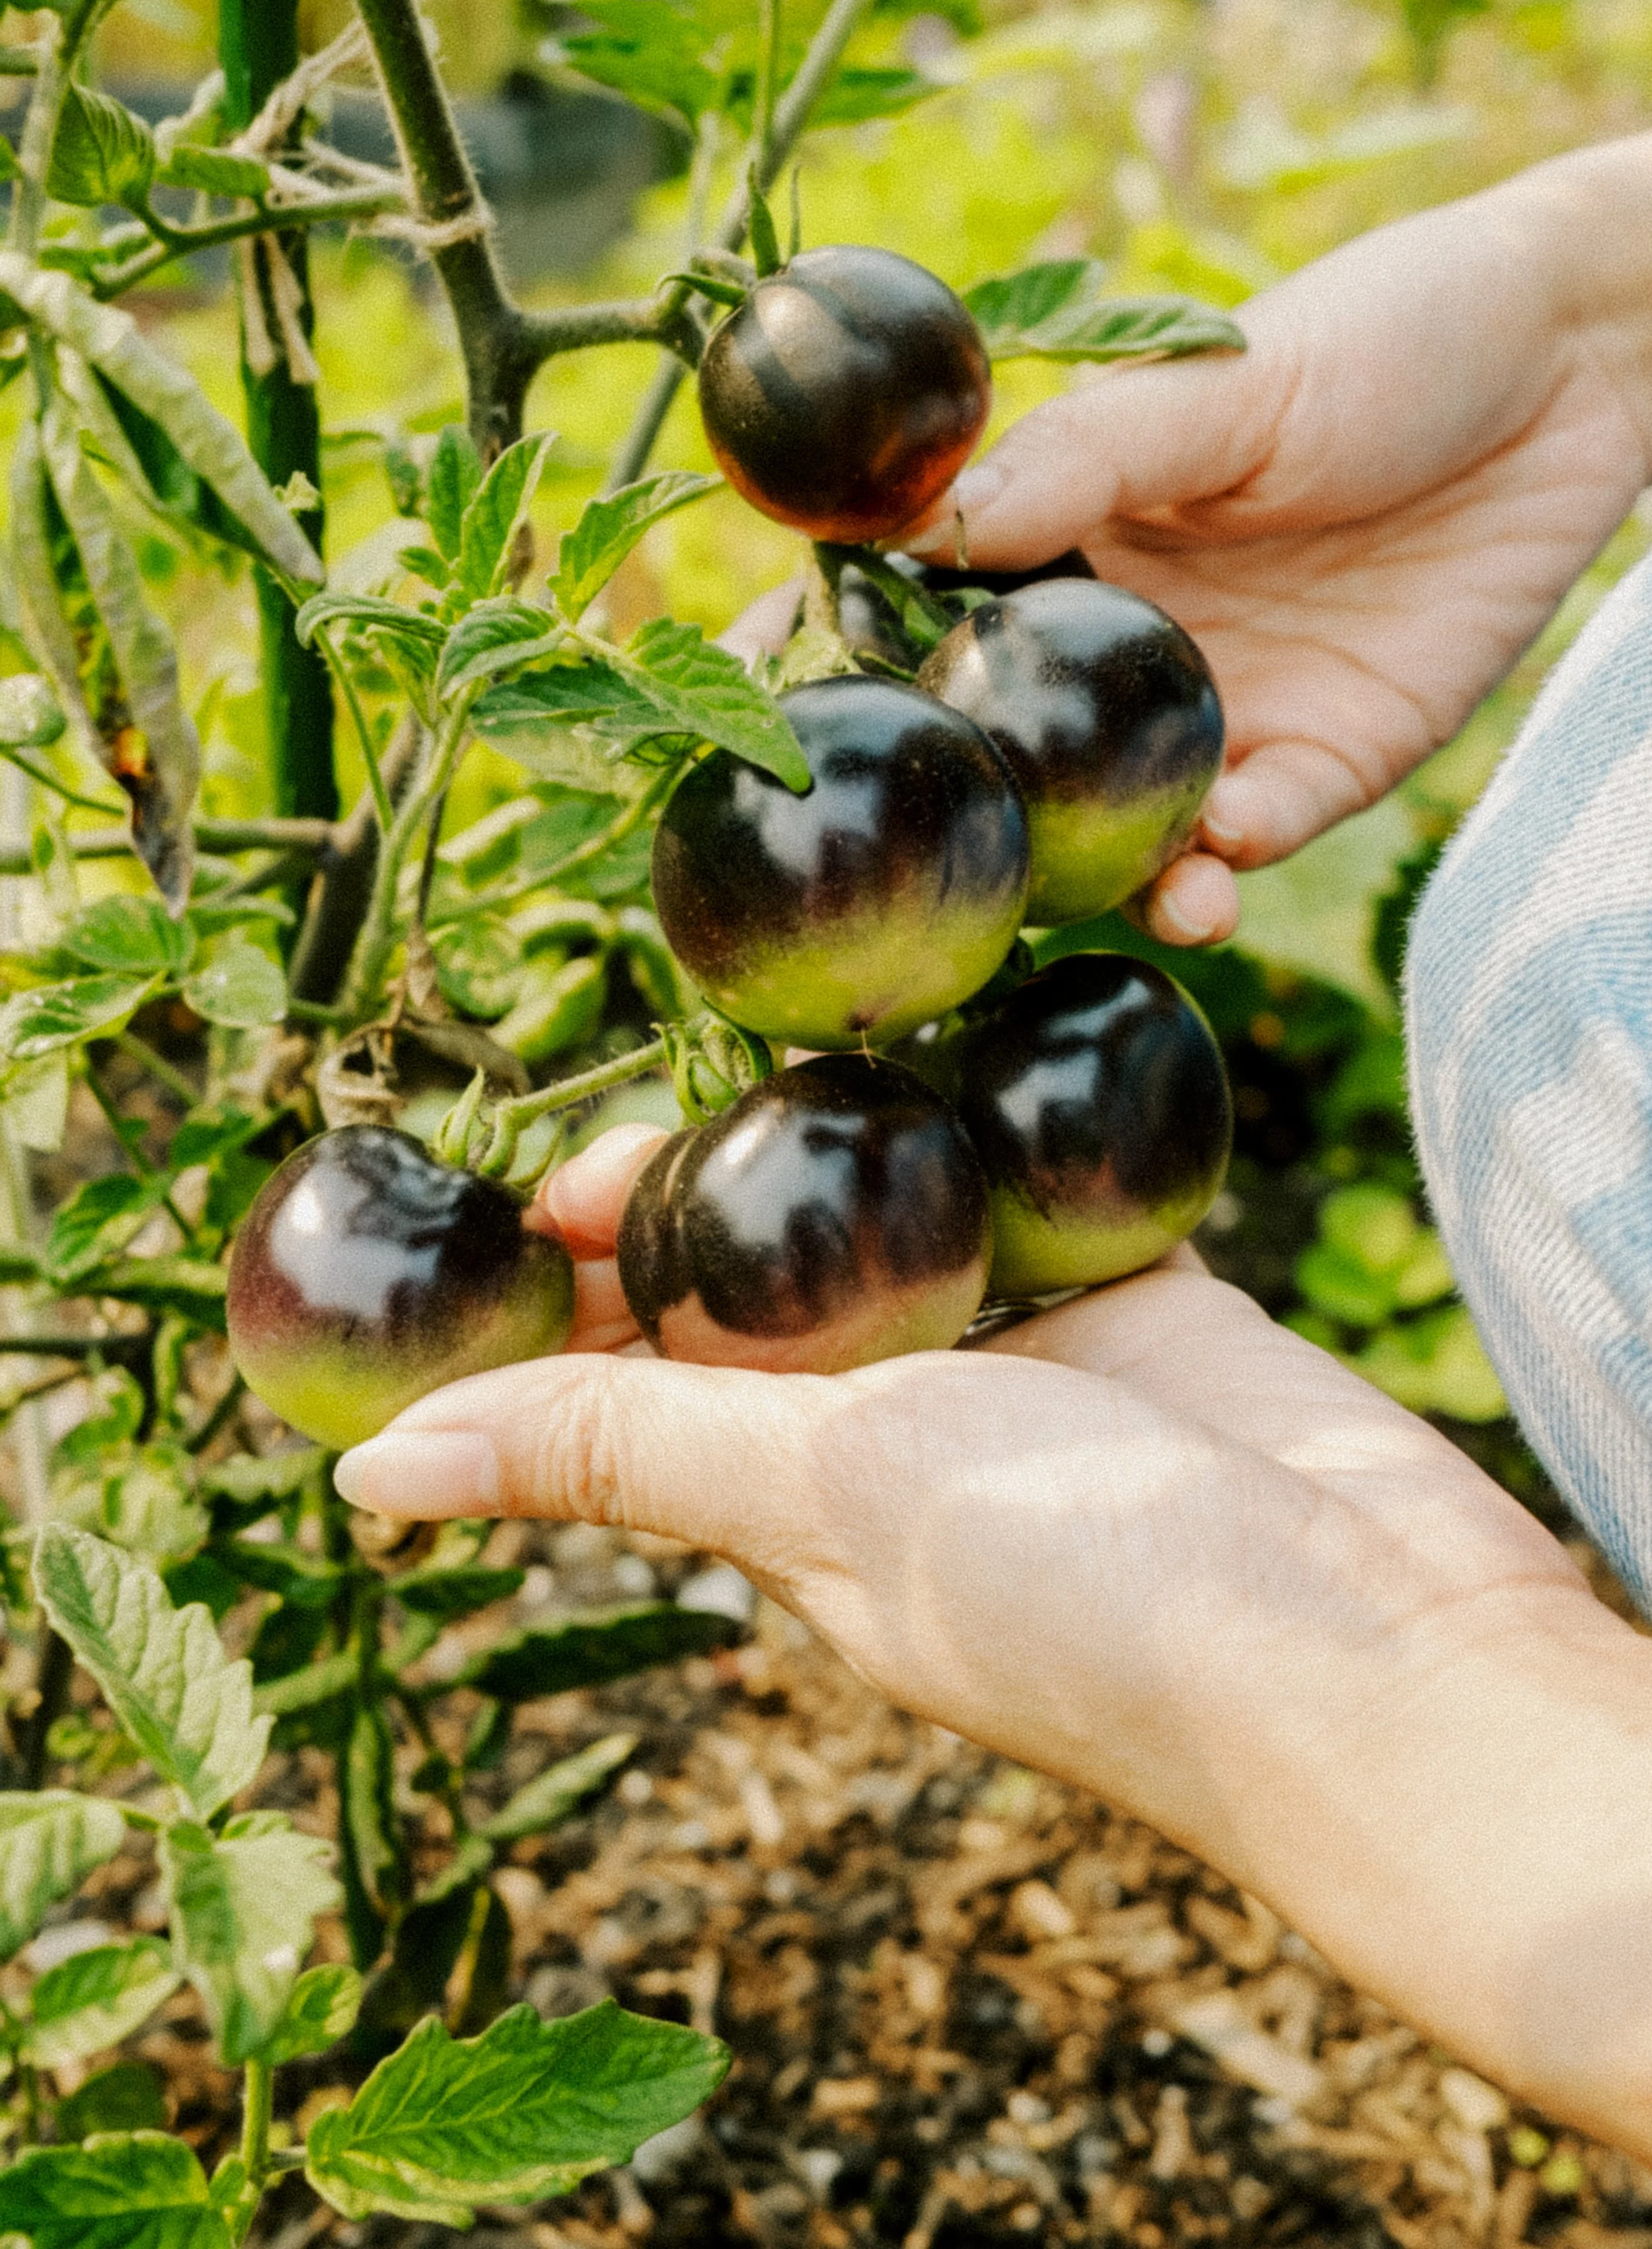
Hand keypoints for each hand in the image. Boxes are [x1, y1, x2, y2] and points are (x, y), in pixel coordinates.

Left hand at [337, 1129, 1651, 2146]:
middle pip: (758, 1280)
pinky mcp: (1144, 1298)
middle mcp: (892, 1436)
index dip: (564, 1275)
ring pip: (903, 1215)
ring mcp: (1027, 1364)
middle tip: (665, 1060)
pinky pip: (1047, 1183)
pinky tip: (966, 1024)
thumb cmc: (1088, 1605)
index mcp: (790, 1502)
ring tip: (793, 1010)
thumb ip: (611, 1450)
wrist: (1380, 1642)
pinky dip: (1006, 1115)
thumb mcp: (816, 1501)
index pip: (630, 1372)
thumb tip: (361, 1481)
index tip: (529, 1177)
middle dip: (697, 1177)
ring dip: (849, 1130)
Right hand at [908, 135, 1651, 944]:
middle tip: (883, 881)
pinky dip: (1218, 872)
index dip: (837, 677)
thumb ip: (1079, 461)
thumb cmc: (1380, 336)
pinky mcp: (1322, 760)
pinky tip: (1206, 877)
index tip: (763, 735)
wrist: (1575, 365)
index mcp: (1065, 539)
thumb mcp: (1218, 384)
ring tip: (1078, 900)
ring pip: (1117, 829)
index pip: (920, 618)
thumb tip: (924, 523)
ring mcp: (1219, 711)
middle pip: (1006, 756)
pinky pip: (1248, 840)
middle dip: (946, 822)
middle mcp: (1123, 643)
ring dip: (1088, 880)